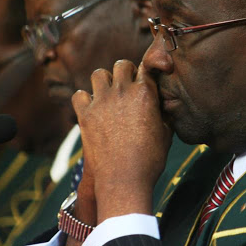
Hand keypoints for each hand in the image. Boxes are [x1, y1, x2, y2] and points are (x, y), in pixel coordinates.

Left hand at [72, 60, 172, 222]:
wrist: (123, 180)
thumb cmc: (149, 160)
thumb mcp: (166, 135)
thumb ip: (164, 114)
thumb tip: (164, 106)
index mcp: (145, 93)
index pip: (146, 67)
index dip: (146, 74)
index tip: (145, 82)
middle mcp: (122, 92)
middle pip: (121, 65)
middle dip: (125, 72)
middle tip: (126, 87)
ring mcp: (101, 102)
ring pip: (99, 74)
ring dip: (104, 81)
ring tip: (108, 95)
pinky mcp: (85, 114)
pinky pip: (79, 94)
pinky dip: (84, 99)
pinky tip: (91, 109)